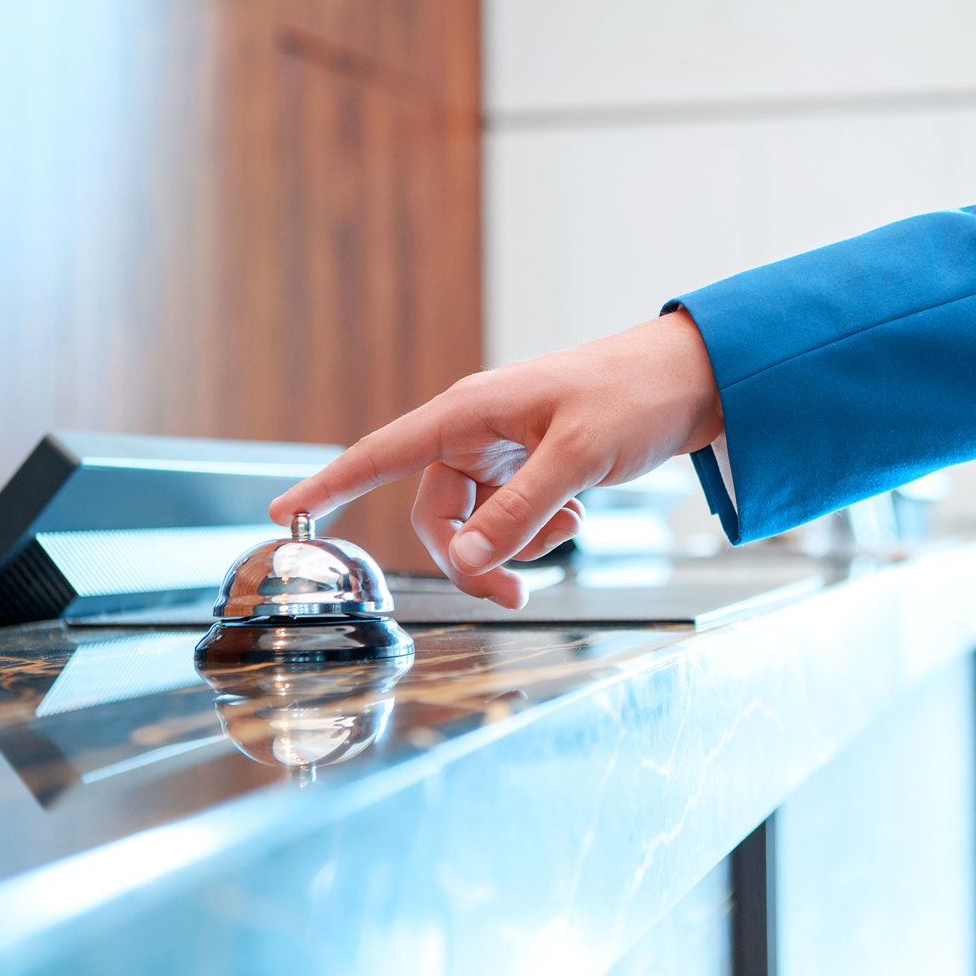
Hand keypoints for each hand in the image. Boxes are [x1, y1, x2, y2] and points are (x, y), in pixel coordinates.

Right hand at [270, 310, 723, 607]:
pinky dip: (540, 528)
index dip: (330, 486)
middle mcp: (478, 429)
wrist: (693, 382)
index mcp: (471, 412)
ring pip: (479, 520)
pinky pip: (513, 514)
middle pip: (439, 513)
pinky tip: (578, 511)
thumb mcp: (575, 457)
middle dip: (473, 554)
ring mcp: (506, 447)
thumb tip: (465, 562)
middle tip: (516, 592)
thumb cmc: (632, 397)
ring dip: (517, 541)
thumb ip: (517, 512)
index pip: (382, 453)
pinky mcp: (534, 462)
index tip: (283, 515)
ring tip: (570, 524)